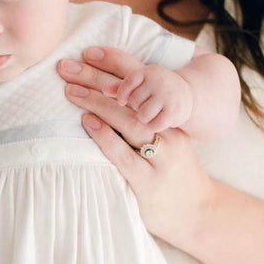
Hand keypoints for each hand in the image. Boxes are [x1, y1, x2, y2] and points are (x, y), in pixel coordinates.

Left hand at [57, 46, 215, 246]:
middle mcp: (168, 131)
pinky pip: (124, 154)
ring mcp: (161, 157)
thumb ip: (143, 119)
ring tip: (70, 90)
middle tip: (67, 66)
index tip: (88, 51)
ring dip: (97, 103)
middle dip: (97, 79)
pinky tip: (87, 123)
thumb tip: (103, 93)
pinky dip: (105, 136)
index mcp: (171, 115)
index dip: (116, 64)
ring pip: (128, 121)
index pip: (144, 81)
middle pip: (131, 97)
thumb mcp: (166, 138)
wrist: (195, 212)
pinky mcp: (148, 181)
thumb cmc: (171, 171)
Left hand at [111, 63, 193, 131]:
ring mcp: (167, 95)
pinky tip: (157, 122)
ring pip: (142, 115)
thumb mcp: (140, 84)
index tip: (121, 102)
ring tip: (150, 115)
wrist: (186, 95)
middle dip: (136, 108)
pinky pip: (154, 124)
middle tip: (144, 106)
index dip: (122, 94)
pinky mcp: (174, 111)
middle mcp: (158, 81)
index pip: (129, 82)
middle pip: (134, 101)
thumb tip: (104, 90)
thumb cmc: (155, 91)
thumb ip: (121, 87)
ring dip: (143, 119)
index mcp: (147, 72)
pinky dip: (153, 126)